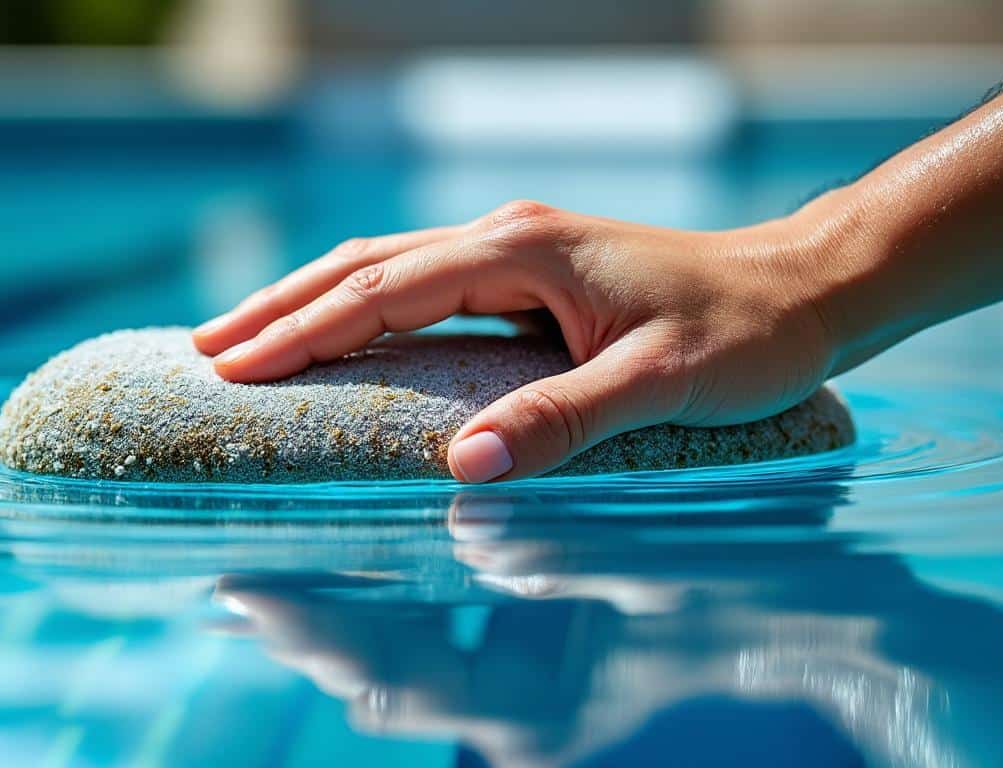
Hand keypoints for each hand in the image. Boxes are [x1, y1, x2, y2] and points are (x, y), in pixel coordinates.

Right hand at [192, 201, 835, 481]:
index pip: (387, 291)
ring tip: (241, 337)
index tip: (234, 365)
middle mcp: (505, 236)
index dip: (305, 330)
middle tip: (204, 347)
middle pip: (364, 264)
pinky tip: (332, 333)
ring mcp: (512, 249)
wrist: (798, 288)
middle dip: (279, 307)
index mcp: (522, 251)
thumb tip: (464, 465)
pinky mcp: (523, 271)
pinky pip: (417, 286)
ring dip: (309, 300)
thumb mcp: (662, 383)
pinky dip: (358, 309)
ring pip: (383, 267)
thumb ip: (564, 418)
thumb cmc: (741, 334)